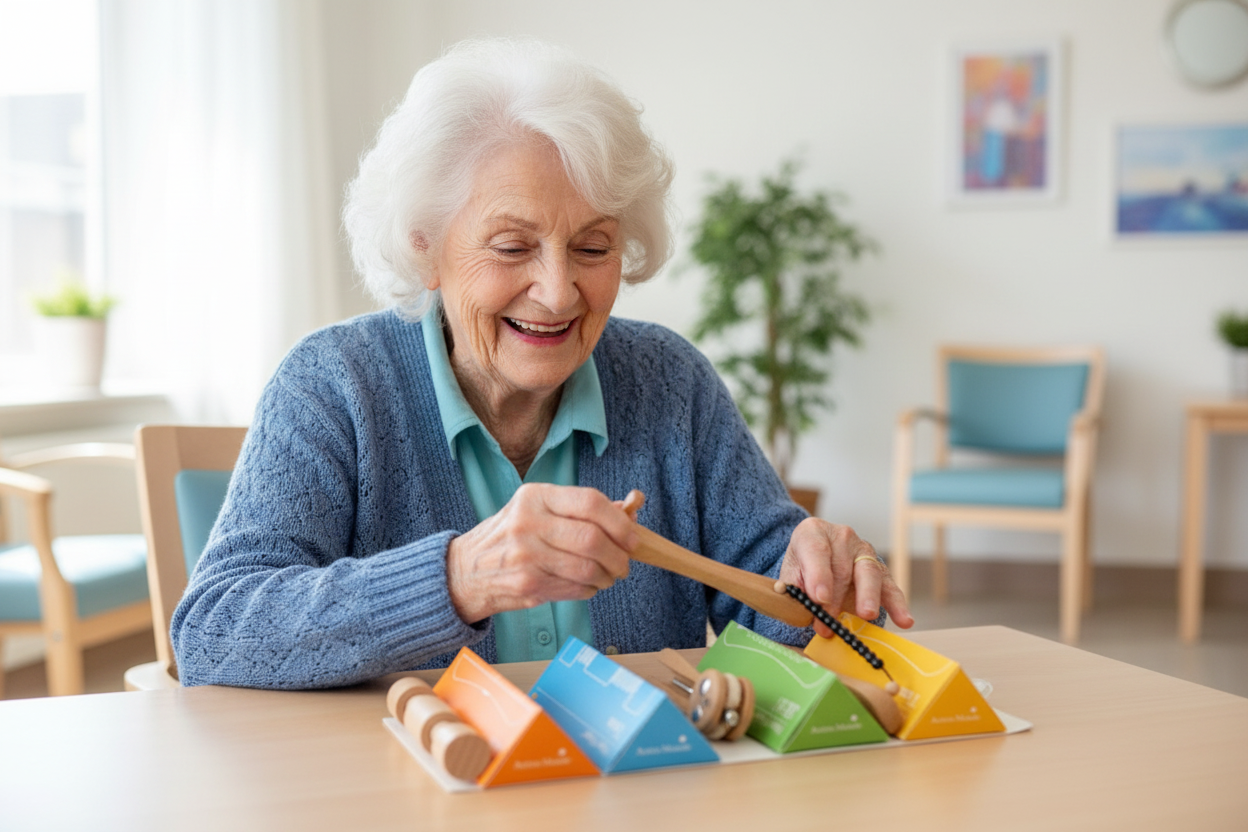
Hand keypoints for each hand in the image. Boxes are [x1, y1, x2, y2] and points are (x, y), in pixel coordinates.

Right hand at [445, 483, 636, 622]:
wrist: (466, 570)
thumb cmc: (512, 536)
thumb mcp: (539, 510)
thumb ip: (581, 509)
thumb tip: (632, 508)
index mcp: (536, 496)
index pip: (590, 502)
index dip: (619, 522)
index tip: (632, 537)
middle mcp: (529, 522)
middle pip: (592, 539)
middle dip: (619, 555)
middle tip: (625, 563)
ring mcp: (527, 555)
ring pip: (588, 568)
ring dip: (608, 576)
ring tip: (609, 576)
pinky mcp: (528, 583)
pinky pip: (575, 588)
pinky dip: (590, 589)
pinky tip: (587, 584)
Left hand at [777, 518, 912, 635]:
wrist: (816, 558)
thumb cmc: (801, 567)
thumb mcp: (789, 574)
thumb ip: (795, 590)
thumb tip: (808, 609)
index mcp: (813, 532)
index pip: (816, 551)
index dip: (818, 574)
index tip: (818, 597)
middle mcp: (841, 536)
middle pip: (842, 567)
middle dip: (835, 599)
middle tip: (829, 622)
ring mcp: (863, 551)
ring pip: (869, 573)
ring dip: (867, 597)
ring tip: (867, 615)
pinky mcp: (880, 569)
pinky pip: (889, 586)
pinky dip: (897, 604)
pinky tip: (904, 620)